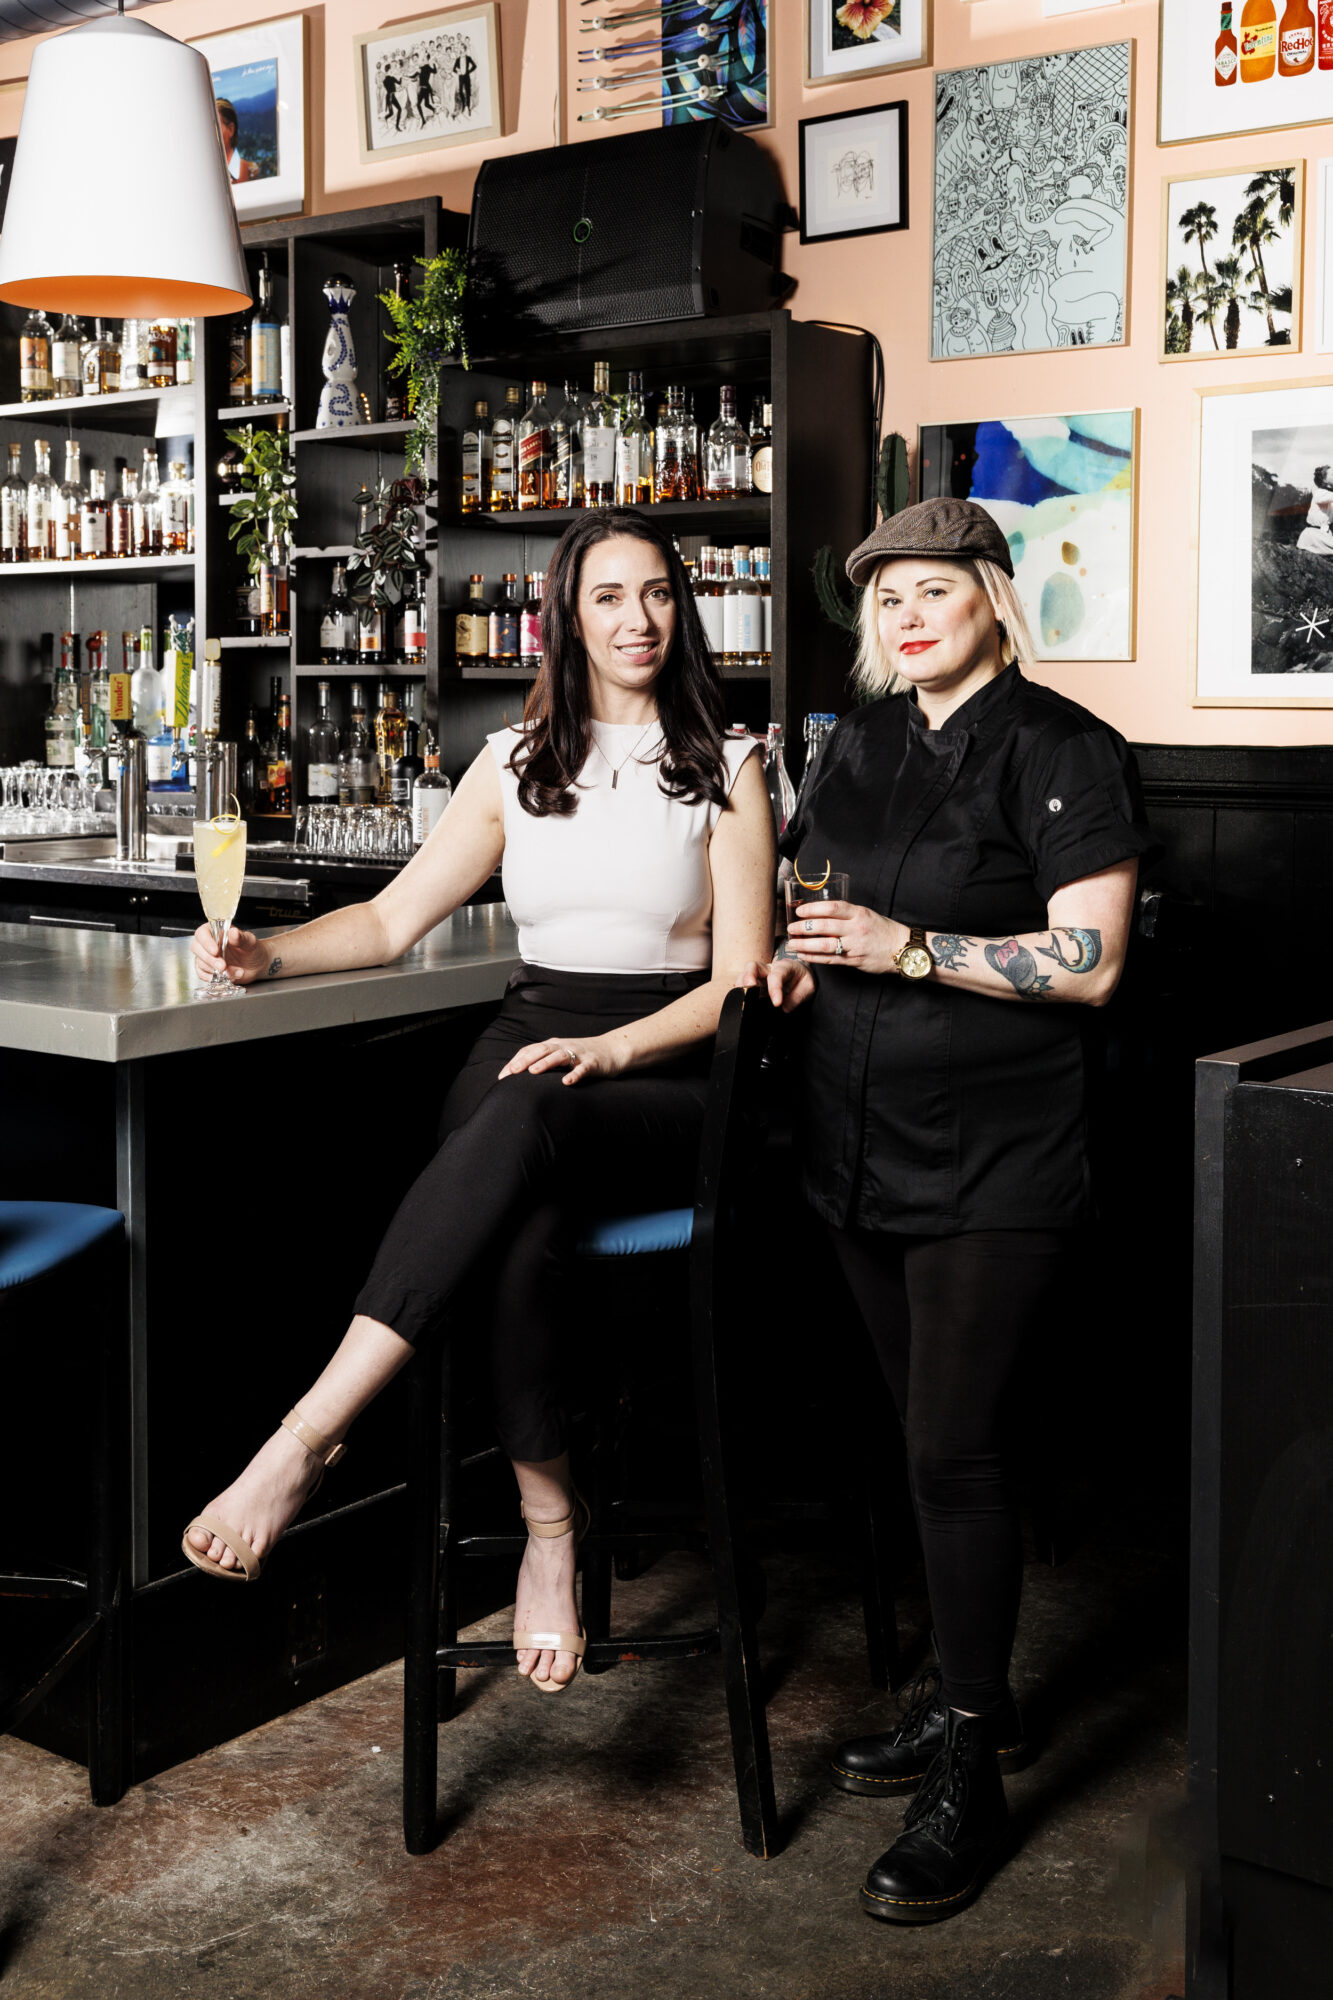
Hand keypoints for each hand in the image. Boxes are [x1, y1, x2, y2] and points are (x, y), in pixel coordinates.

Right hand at [192, 922, 269, 987]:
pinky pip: (202, 974)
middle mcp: (209, 943)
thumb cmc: (252, 950)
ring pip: (201, 963)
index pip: (202, 933)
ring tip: (236, 971)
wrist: (257, 965)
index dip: (206, 942)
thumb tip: (233, 932)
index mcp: (216, 931)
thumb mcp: (250, 942)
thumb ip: (241, 938)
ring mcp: (207, 956)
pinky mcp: (208, 969)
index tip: (216, 951)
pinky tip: (226, 977)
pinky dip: (213, 978)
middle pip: (197, 948)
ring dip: (216, 970)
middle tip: (223, 966)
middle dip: (210, 959)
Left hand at [498, 1032, 629, 1086]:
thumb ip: (544, 1061)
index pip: (530, 1050)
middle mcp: (563, 1047)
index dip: (515, 1061)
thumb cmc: (582, 1055)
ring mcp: (578, 1054)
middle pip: (541, 1050)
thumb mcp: (561, 1055)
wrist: (613, 1049)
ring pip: (560, 1056)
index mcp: (553, 1045)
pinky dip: (574, 1075)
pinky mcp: (593, 1063)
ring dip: (545, 1063)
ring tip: (533, 1072)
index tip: (502, 1076)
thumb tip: (520, 1075)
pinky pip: (582, 1069)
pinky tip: (567, 1082)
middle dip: (525, 1061)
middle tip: (511, 1072)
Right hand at [738, 957, 815, 1011]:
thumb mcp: (808, 987)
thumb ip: (798, 996)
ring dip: (741, 983)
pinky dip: (740, 991)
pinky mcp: (755, 984)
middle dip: (749, 975)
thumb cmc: (803, 980)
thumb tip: (785, 1007)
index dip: (775, 989)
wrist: (801, 976)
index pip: (776, 975)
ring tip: (741, 994)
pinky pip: (744, 985)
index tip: (776, 1003)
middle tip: (749, 987)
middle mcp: (769, 969)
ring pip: (745, 974)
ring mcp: (760, 976)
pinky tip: (740, 998)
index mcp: (785, 967)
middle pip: (754, 966)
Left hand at [787, 900, 907, 975]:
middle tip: (791, 928)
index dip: (813, 908)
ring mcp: (855, 945)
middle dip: (803, 927)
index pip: (832, 907)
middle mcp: (856, 928)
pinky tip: (804, 955)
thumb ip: (847, 914)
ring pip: (824, 944)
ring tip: (792, 943)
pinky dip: (814, 957)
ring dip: (805, 944)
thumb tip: (822, 913)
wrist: (902, 949)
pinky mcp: (854, 960)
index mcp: (859, 913)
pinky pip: (830, 959)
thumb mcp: (867, 915)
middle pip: (824, 926)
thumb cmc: (883, 930)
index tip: (800, 910)